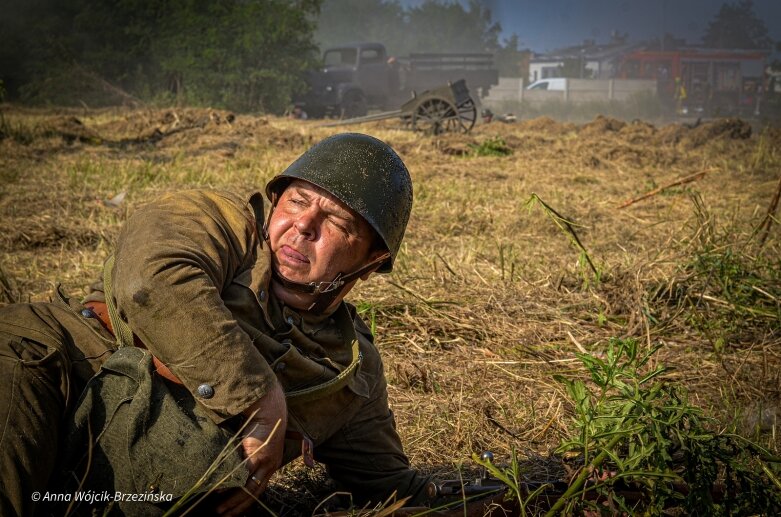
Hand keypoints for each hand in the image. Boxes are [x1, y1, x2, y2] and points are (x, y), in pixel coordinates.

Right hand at [216, 382, 286, 515]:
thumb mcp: (254, 444)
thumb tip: (228, 469)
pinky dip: (230, 484)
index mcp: (271, 464)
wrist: (269, 410)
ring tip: (219, 509)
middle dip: (238, 506)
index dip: (245, 501)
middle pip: (254, 493)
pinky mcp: (258, 456)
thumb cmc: (260, 423)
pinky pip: (242, 474)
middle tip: (223, 515)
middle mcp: (270, 466)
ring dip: (232, 500)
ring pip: (248, 488)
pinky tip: (218, 490)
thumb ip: (245, 457)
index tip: (232, 511)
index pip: (258, 489)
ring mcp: (265, 463)